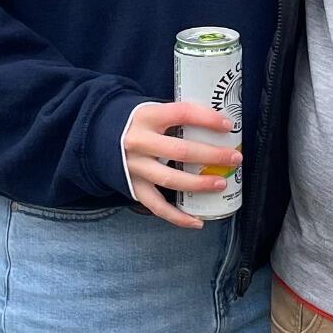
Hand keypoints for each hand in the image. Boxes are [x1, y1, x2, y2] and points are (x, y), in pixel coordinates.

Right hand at [123, 101, 240, 230]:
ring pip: (171, 179)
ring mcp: (135, 167)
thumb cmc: (138, 123)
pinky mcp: (134, 187)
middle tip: (234, 158)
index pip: (182, 113)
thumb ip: (176, 117)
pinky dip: (178, 217)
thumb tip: (217, 125)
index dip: (207, 119)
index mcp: (147, 116)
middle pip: (180, 151)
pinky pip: (157, 206)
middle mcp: (139, 142)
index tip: (228, 126)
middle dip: (212, 155)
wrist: (98, 136)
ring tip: (220, 183)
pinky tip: (198, 221)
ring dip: (199, 184)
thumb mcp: (152, 111)